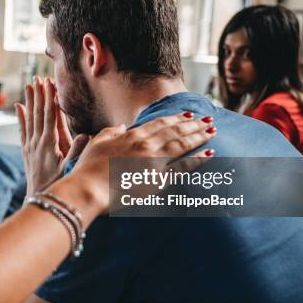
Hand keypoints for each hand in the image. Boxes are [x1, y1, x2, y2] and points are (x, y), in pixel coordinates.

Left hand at [15, 76, 89, 196]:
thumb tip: (86, 135)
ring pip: (29, 118)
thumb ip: (77, 152)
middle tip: (38, 78)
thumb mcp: (71, 169)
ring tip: (29, 85)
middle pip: (37, 113)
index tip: (49, 84)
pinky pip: (23, 129)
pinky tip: (19, 106)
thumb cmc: (59, 185)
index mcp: (49, 144)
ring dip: (30, 101)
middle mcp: (37, 142)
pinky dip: (21, 116)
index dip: (49, 98)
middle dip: (38, 94)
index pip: (49, 116)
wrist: (40, 200)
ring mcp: (30, 146)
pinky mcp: (26, 151)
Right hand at [68, 112, 217, 212]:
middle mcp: (146, 144)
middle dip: (194, 124)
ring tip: (213, 131)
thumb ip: (110, 132)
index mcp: (131, 135)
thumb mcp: (96, 143)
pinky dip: (198, 160)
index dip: (176, 118)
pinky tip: (209, 153)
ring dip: (199, 136)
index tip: (189, 114)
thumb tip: (120, 126)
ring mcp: (154, 161)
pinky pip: (183, 167)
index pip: (160, 123)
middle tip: (209, 120)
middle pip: (175, 130)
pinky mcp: (158, 179)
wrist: (89, 188)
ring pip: (182, 144)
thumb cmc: (88, 169)